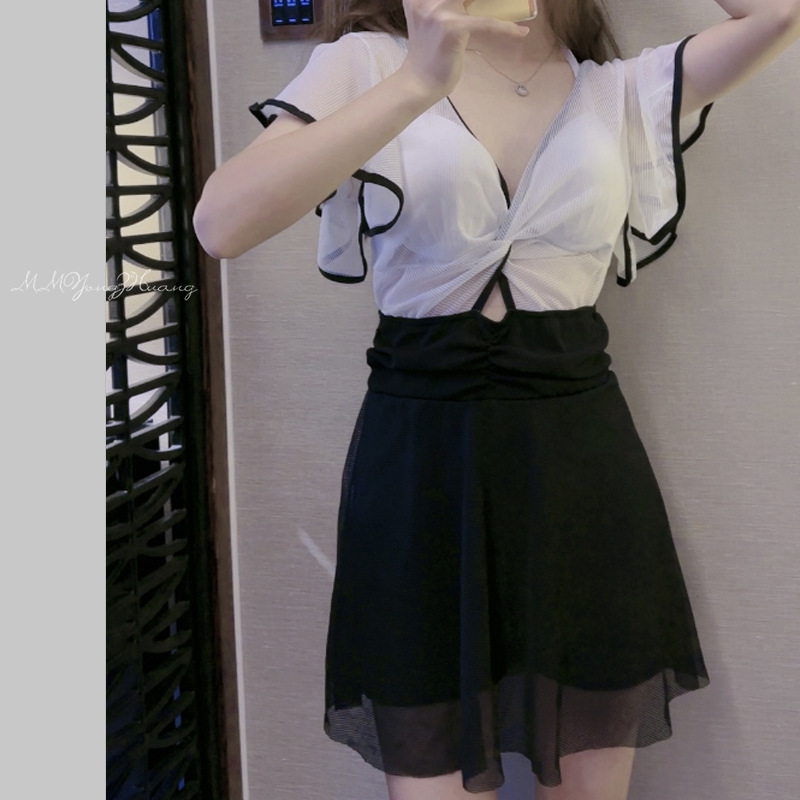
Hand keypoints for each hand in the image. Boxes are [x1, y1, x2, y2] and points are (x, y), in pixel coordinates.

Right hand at [399, 0, 529, 99]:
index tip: (477, 3)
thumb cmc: (428, 55)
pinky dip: (506, 28)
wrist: (419, 83)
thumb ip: (443, 5)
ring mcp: (438, 12)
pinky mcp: (451, 29)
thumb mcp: (431, 20)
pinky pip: (485, 23)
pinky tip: (521, 32)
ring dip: (502, 3)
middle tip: (513, 1)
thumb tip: (471, 4)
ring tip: (521, 7)